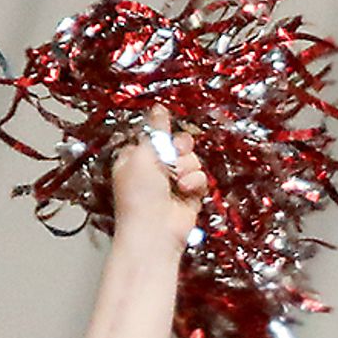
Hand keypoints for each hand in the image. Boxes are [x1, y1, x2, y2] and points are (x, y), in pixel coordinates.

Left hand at [108, 111, 208, 239]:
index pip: (155, 134)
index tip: (164, 134)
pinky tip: (186, 190)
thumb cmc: (140, 194)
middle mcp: (154, 168)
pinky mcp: (190, 194)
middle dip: (179, 148)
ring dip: (187, 167)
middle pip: (177, 143)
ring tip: (177, 181)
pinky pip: (200, 177)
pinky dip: (195, 182)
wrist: (154, 231)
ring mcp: (173, 181)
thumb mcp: (142, 155)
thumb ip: (155, 130)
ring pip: (192, 159)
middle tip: (175, 154)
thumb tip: (159, 107)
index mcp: (136, 156)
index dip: (162, 133)